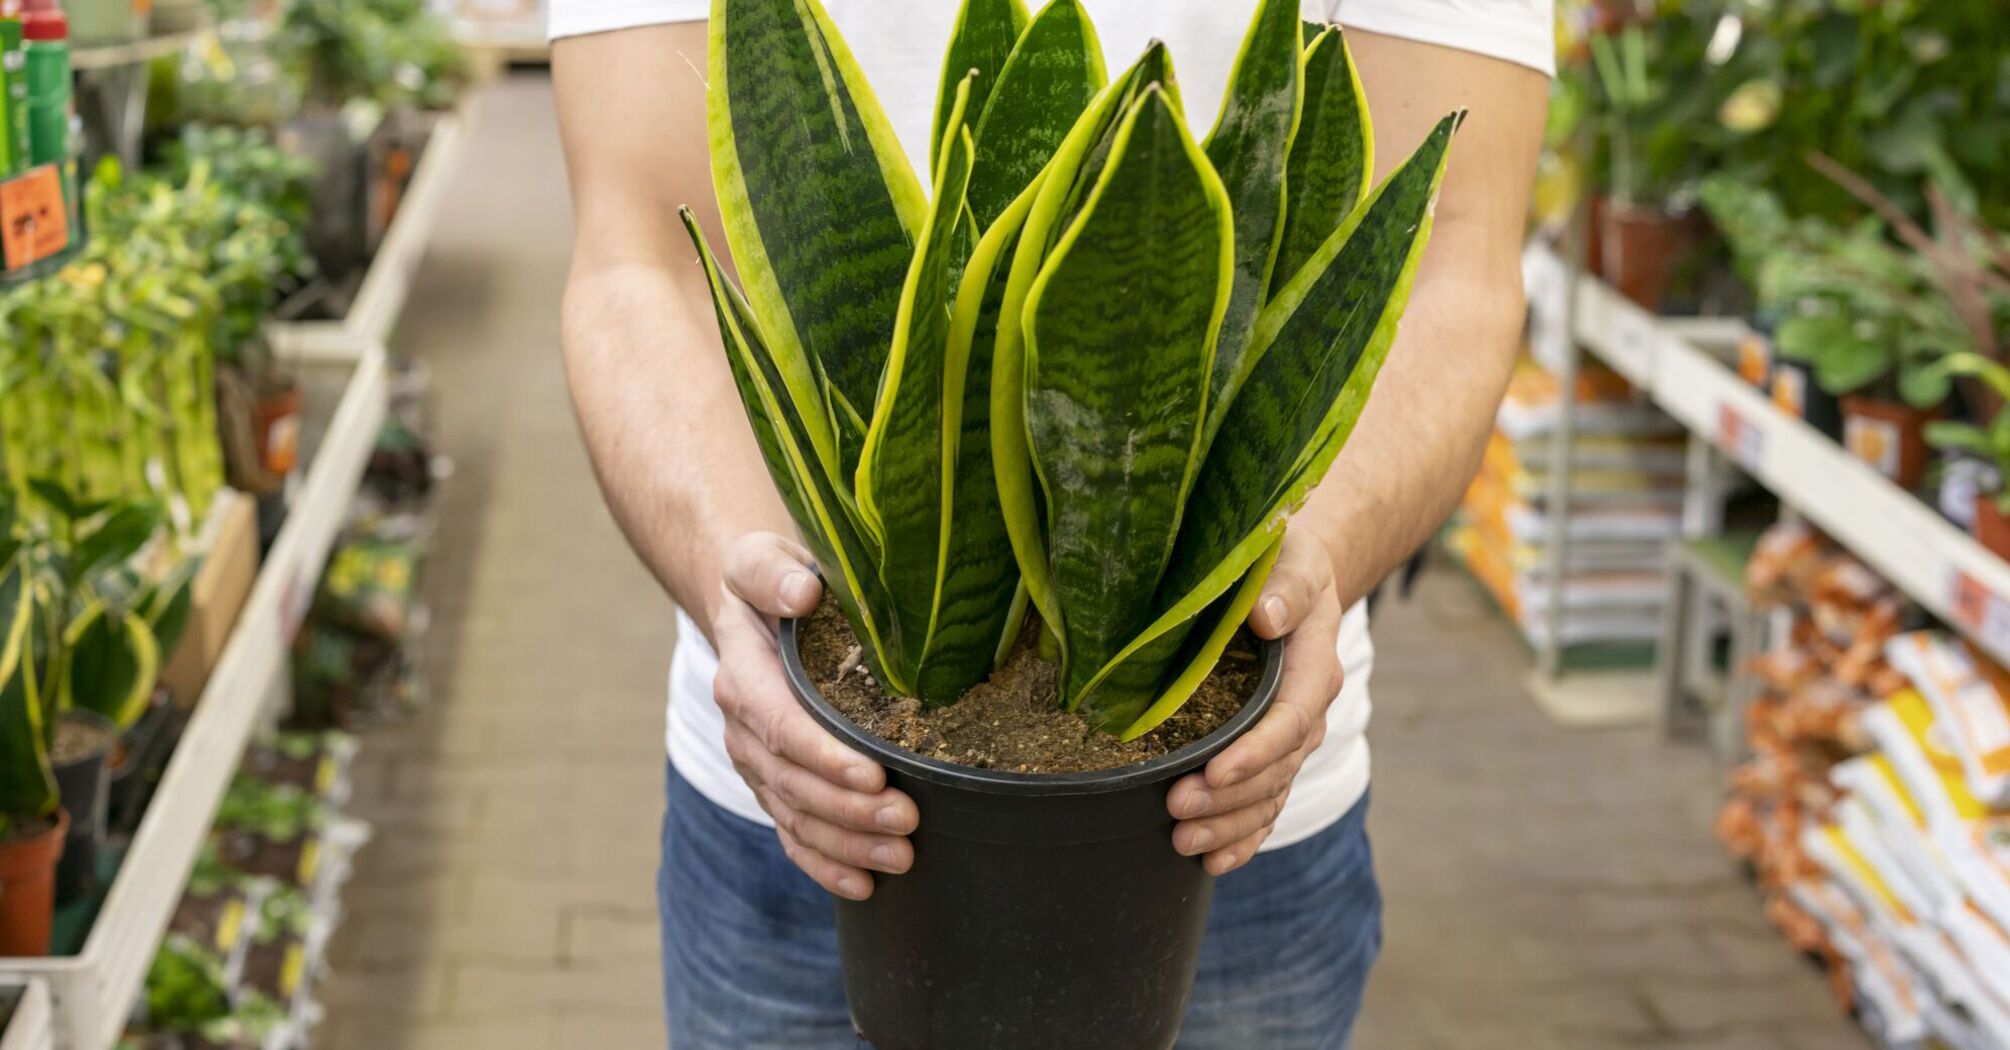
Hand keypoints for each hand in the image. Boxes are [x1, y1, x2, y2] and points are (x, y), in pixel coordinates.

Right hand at [712, 532, 918, 899]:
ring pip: (796, 816)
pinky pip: (793, 833)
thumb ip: (773, 572)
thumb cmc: (770, 580)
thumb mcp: (761, 558)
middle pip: (793, 782)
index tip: (873, 774)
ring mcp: (757, 763)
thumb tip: (803, 591)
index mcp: (744, 676)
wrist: (750, 607)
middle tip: (908, 822)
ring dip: (847, 843)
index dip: (824, 756)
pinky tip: (864, 886)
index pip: (781, 725)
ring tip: (903, 858)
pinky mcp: (774, 783)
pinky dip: (825, 864)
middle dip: (849, 810)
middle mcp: (744, 727)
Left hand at [1167, 531, 1343, 874]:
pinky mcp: (1270, 755)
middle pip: (1276, 770)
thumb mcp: (1291, 560)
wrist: (1291, 576)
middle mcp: (1306, 713)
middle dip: (1228, 798)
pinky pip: (1265, 806)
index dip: (1255, 752)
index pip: (1290, 721)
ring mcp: (1289, 740)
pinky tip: (1212, 864)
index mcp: (1314, 669)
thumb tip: (1266, 616)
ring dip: (1229, 826)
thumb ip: (1285, 586)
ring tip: (1183, 842)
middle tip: (1176, 809)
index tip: (1214, 771)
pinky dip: (1243, 838)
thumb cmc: (1284, 561)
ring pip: (1269, 797)